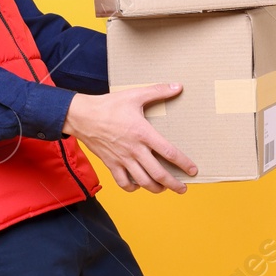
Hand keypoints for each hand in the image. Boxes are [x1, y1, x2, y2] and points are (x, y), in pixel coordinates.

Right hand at [62, 83, 198, 193]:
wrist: (82, 116)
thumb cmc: (109, 105)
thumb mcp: (135, 95)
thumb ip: (158, 91)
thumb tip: (178, 86)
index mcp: (143, 133)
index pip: (168, 152)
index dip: (183, 163)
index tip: (193, 170)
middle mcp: (134, 150)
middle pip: (158, 174)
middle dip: (173, 184)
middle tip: (183, 188)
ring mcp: (122, 159)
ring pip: (142, 182)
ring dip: (156, 188)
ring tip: (164, 188)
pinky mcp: (111, 164)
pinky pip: (123, 183)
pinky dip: (133, 187)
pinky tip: (139, 185)